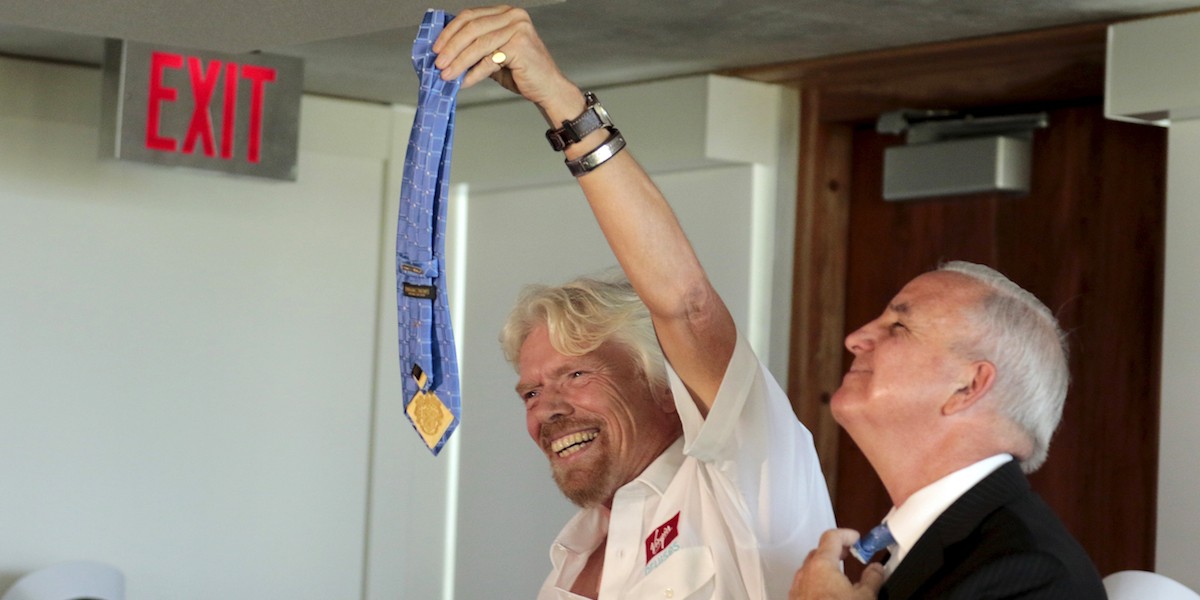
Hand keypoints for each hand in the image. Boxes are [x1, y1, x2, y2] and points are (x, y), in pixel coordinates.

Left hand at [431, 5, 581, 122]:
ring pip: (478, 44)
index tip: (435, 48)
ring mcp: (518, 28)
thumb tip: (444, 52)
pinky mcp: (520, 45)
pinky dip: (474, 73)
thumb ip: (475, 48)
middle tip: (437, 63)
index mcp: (505, 13)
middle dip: (451, 47)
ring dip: (458, 61)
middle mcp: (513, 16)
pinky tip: (464, 82)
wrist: (547, 88)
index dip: (449, 32)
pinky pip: (489, 60)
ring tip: (446, 75)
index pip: (470, 16)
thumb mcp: (493, 54)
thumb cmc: (521, 72)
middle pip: (472, 27)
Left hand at [790, 529, 884, 599]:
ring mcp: (797, 588)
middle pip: (819, 552)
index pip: (832, 537)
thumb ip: (872, 579)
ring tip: (843, 578)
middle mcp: (805, 573)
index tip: (857, 539)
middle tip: (851, 556)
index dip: (847, 534)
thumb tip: (876, 569)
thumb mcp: (865, 598)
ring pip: (811, 570)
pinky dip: (819, 584)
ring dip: (826, 569)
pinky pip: (806, 586)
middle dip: (836, 552)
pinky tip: (830, 596)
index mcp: (822, 564)